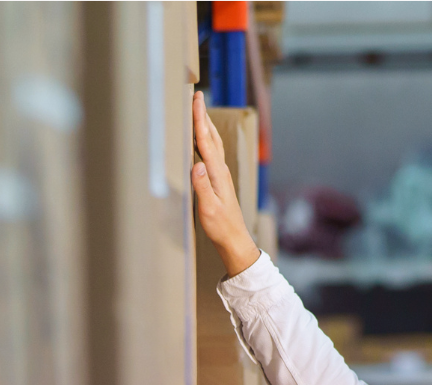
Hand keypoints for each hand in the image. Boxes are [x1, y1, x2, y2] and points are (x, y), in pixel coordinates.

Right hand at [191, 90, 260, 277]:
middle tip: (196, 95)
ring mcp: (222, 175)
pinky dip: (208, 140)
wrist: (235, 241)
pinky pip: (213, 153)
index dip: (199, 119)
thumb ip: (202, 186)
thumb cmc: (221, 228)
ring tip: (200, 111)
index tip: (195, 99)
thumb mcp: (209, 209)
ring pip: (214, 143)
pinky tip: (204, 141)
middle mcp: (221, 171)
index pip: (206, 141)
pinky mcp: (220, 181)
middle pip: (212, 136)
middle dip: (203, 115)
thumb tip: (197, 164)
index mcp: (217, 174)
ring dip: (207, 125)